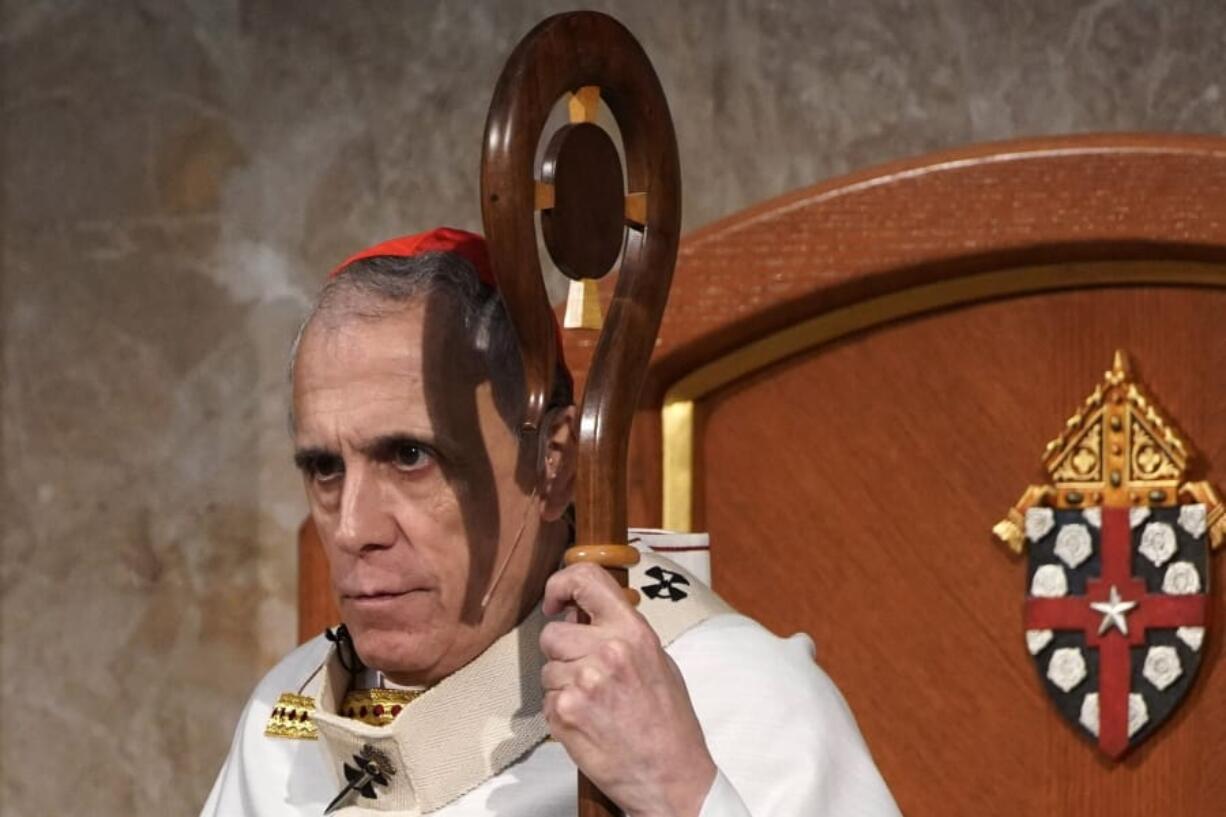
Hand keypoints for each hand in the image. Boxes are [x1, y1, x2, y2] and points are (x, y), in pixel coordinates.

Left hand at [540, 562, 717, 816]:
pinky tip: (588, 722)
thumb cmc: (669, 722)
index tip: (555, 599)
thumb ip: (620, 633)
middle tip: (585, 672)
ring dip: (562, 684)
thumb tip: (582, 613)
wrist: (671, 775)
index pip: (586, 580)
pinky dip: (561, 711)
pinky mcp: (565, 712)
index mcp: (633, 632)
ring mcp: (583, 682)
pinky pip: (546, 700)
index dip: (561, 584)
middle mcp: (607, 651)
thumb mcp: (657, 660)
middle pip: (553, 633)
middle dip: (562, 651)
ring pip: (547, 669)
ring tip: (595, 704)